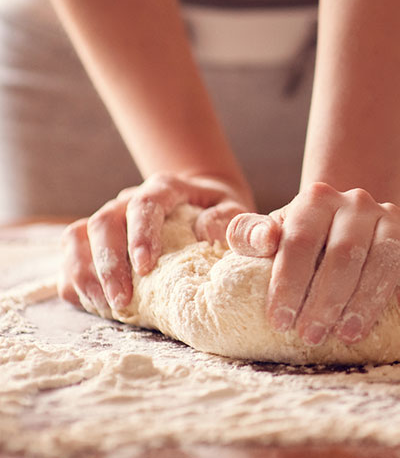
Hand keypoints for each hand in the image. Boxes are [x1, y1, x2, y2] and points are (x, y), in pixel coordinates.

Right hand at [57, 172, 252, 315]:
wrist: (205, 206)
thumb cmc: (219, 211)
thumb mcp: (233, 208)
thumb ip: (226, 217)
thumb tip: (205, 231)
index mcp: (164, 188)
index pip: (145, 204)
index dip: (141, 235)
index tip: (146, 267)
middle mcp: (129, 199)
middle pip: (104, 222)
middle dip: (109, 264)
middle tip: (121, 300)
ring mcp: (110, 218)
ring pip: (78, 236)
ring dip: (86, 273)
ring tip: (105, 306)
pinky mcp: (96, 239)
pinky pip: (72, 255)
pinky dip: (74, 279)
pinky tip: (92, 303)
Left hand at [226, 182, 399, 345]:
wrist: (343, 224)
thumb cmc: (301, 240)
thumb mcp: (269, 234)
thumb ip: (248, 234)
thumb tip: (263, 240)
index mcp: (316, 200)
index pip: (301, 240)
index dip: (290, 282)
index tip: (281, 321)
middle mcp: (356, 202)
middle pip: (344, 252)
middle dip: (327, 299)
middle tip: (312, 336)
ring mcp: (392, 215)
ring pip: (386, 254)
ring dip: (368, 297)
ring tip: (349, 333)